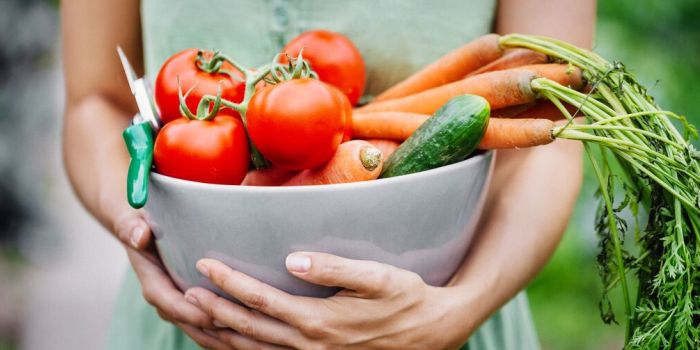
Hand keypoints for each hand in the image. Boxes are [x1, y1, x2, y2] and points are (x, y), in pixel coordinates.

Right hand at [114, 209, 236, 349]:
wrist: (141, 231)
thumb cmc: (142, 224)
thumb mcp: (134, 220)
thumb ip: (132, 227)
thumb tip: (139, 235)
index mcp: (153, 282)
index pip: (170, 303)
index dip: (190, 312)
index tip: (213, 316)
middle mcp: (166, 299)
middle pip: (189, 322)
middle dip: (213, 329)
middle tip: (241, 328)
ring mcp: (180, 304)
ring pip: (201, 329)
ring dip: (222, 335)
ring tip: (249, 336)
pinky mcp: (193, 304)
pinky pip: (209, 324)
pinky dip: (226, 331)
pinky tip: (250, 333)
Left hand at [185, 253, 473, 349]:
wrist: (432, 333)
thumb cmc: (406, 298)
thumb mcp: (378, 277)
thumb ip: (334, 268)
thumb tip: (292, 259)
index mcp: (319, 320)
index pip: (261, 300)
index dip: (230, 282)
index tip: (205, 263)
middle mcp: (308, 344)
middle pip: (248, 328)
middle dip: (213, 310)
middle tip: (184, 293)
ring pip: (253, 349)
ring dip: (221, 333)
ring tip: (195, 316)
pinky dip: (242, 347)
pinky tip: (230, 337)